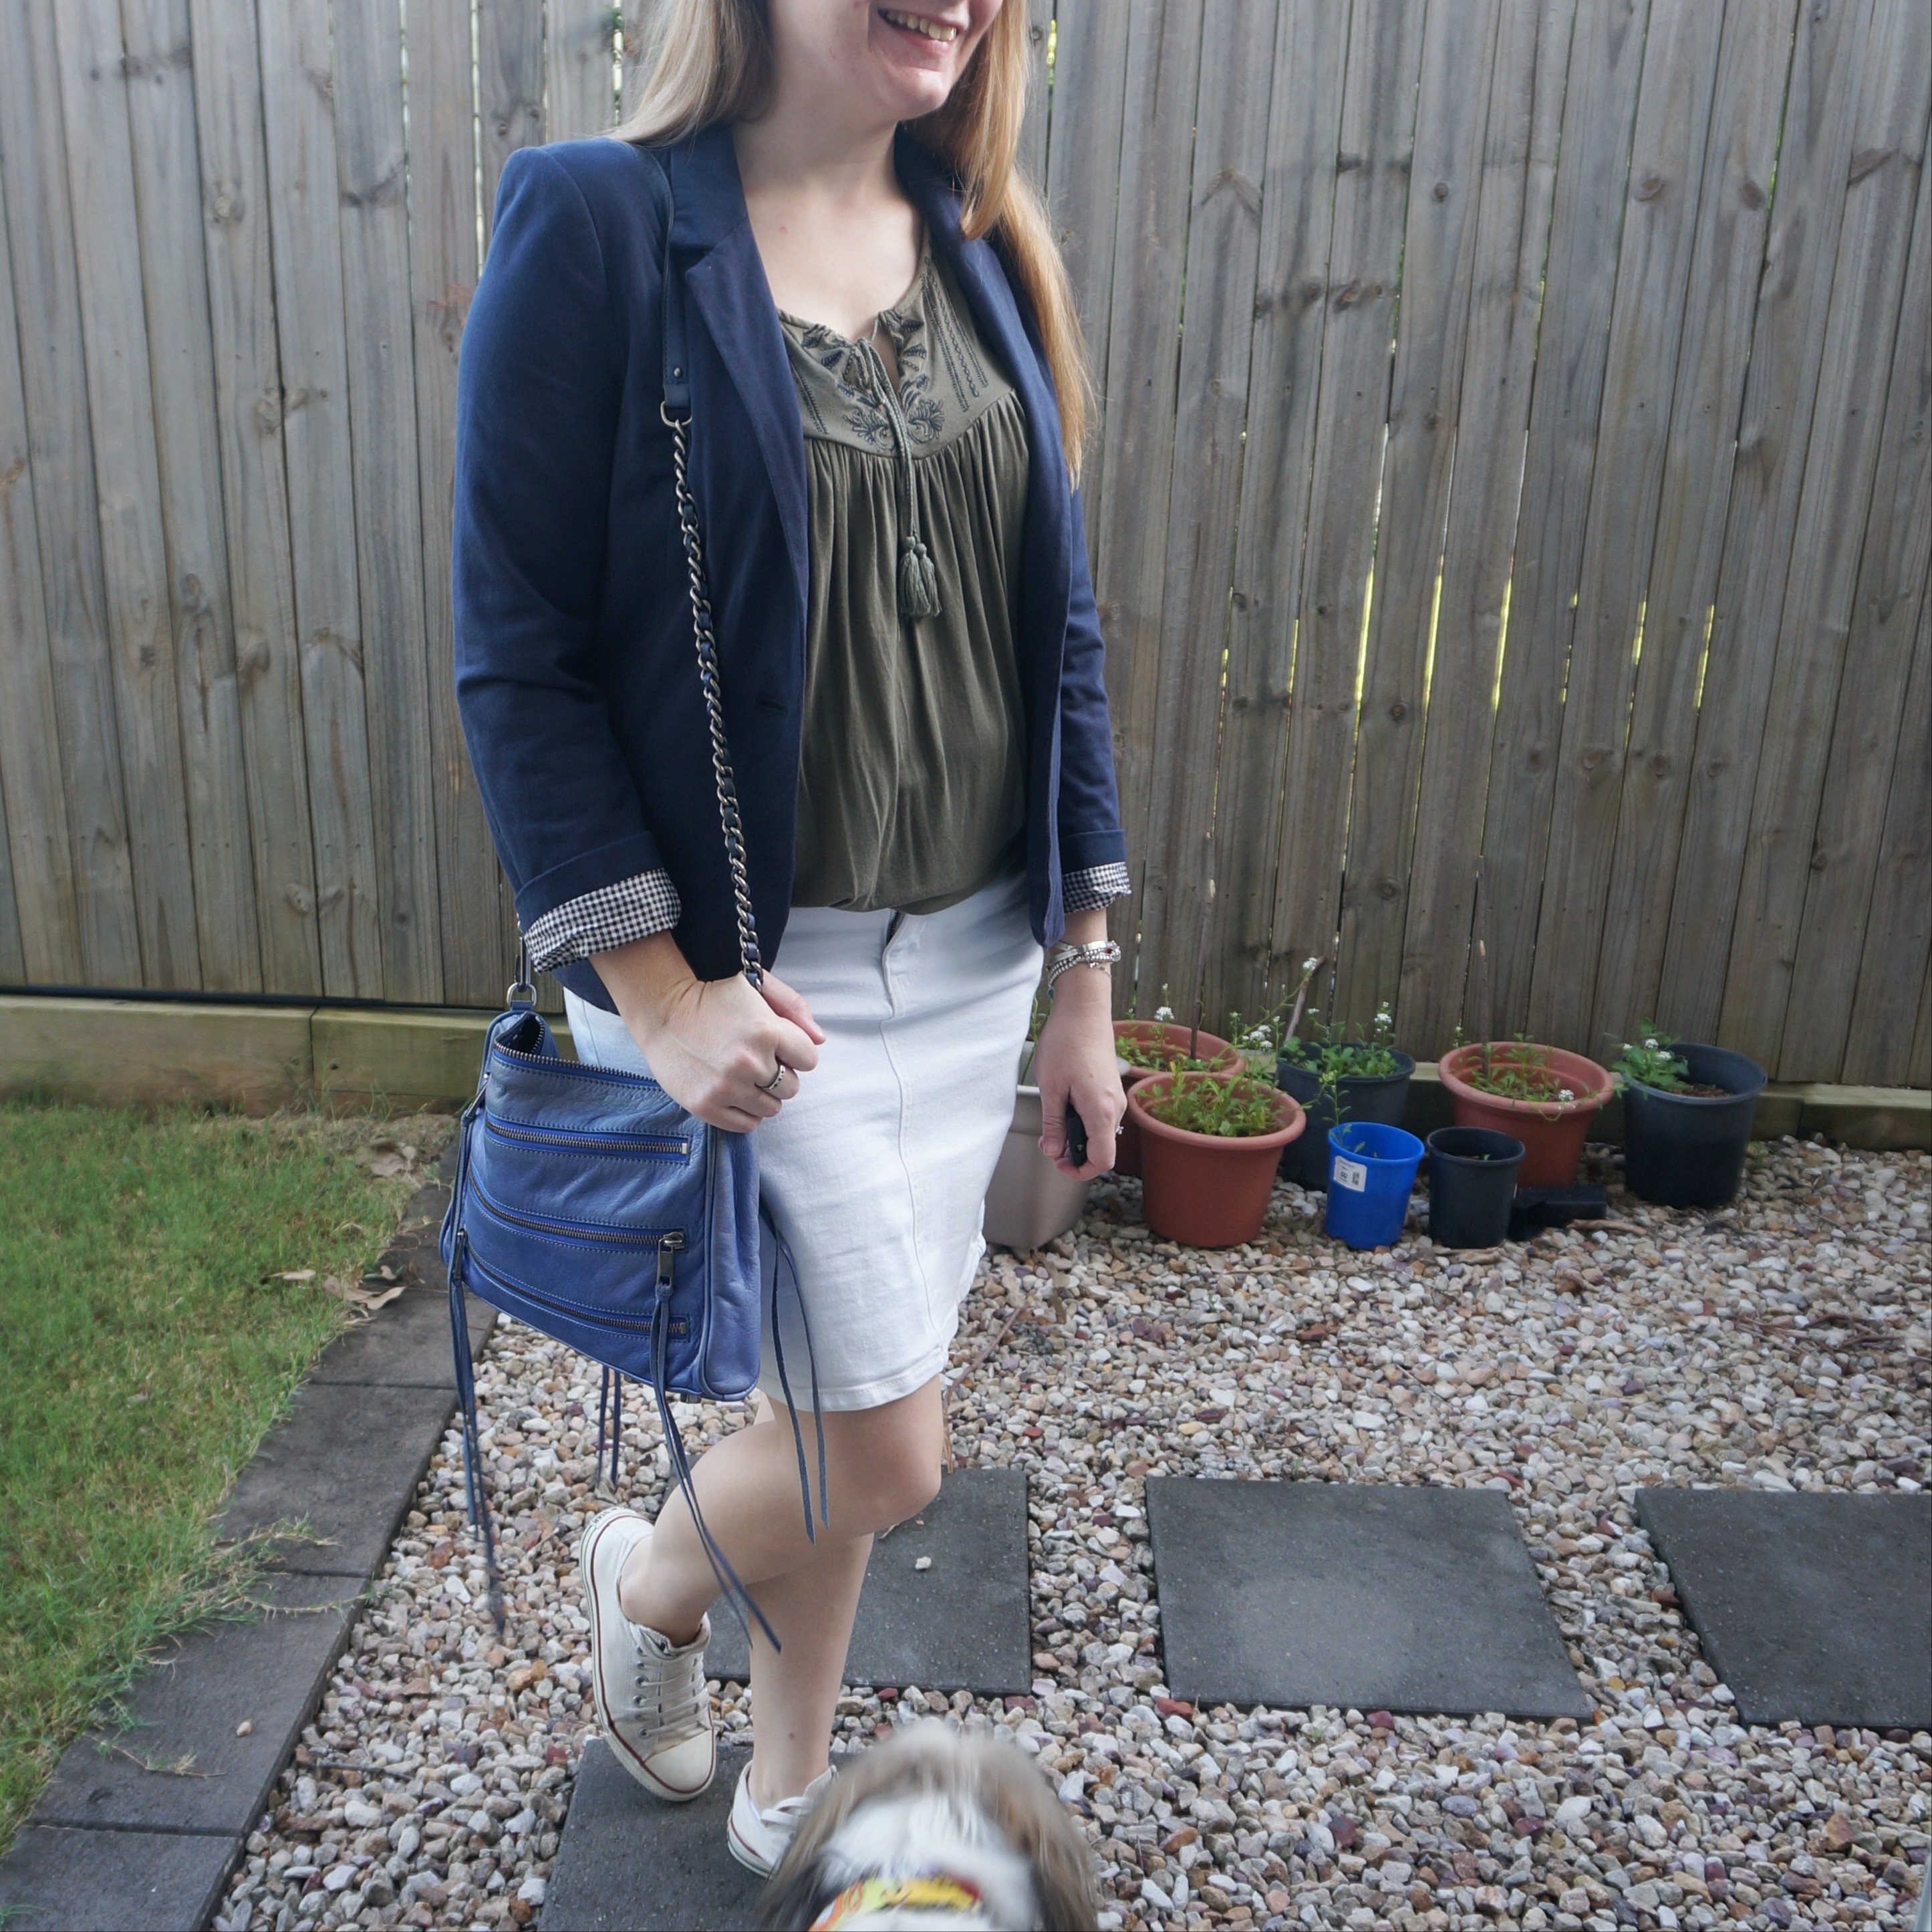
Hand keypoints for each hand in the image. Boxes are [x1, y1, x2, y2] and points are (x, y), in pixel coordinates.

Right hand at [590, 933, 825, 1132]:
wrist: (661, 1008)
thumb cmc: (713, 995)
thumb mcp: (758, 987)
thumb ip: (793, 1008)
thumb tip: (820, 1041)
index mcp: (766, 1031)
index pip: (809, 1059)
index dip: (795, 1051)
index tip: (778, 1045)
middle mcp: (749, 1062)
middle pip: (791, 1087)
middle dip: (780, 1073)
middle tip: (757, 1059)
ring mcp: (727, 1088)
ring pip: (772, 1108)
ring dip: (763, 1094)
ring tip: (743, 1075)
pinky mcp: (706, 1106)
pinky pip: (747, 1125)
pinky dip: (745, 1111)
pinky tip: (734, 1091)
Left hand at [1030, 963, 1123, 1176]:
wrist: (1084, 1009)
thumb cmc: (1066, 1042)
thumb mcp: (1051, 1087)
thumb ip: (1053, 1124)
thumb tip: (1054, 1151)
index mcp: (1101, 1111)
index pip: (1101, 1160)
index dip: (1079, 1170)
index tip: (1057, 1162)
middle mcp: (1115, 1107)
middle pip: (1101, 1148)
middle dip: (1074, 1152)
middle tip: (1048, 1140)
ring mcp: (1115, 1097)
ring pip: (1100, 1132)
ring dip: (1077, 1134)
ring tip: (1053, 1119)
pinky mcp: (1110, 1087)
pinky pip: (1100, 1115)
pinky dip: (1083, 1119)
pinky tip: (1064, 1104)